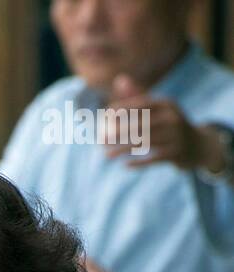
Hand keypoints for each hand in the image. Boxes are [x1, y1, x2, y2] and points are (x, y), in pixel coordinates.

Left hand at [102, 74, 216, 170]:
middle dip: (119, 131)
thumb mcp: (158, 108)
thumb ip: (139, 94)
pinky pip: (154, 158)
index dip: (123, 108)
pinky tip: (125, 165)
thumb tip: (119, 79)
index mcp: (167, 104)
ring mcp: (176, 136)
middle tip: (101, 138)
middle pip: (142, 124)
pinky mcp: (176, 153)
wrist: (197, 145)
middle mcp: (172, 118)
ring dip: (123, 149)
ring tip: (106, 155)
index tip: (105, 115)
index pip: (142, 104)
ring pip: (145, 142)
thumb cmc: (170, 124)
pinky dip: (139, 162)